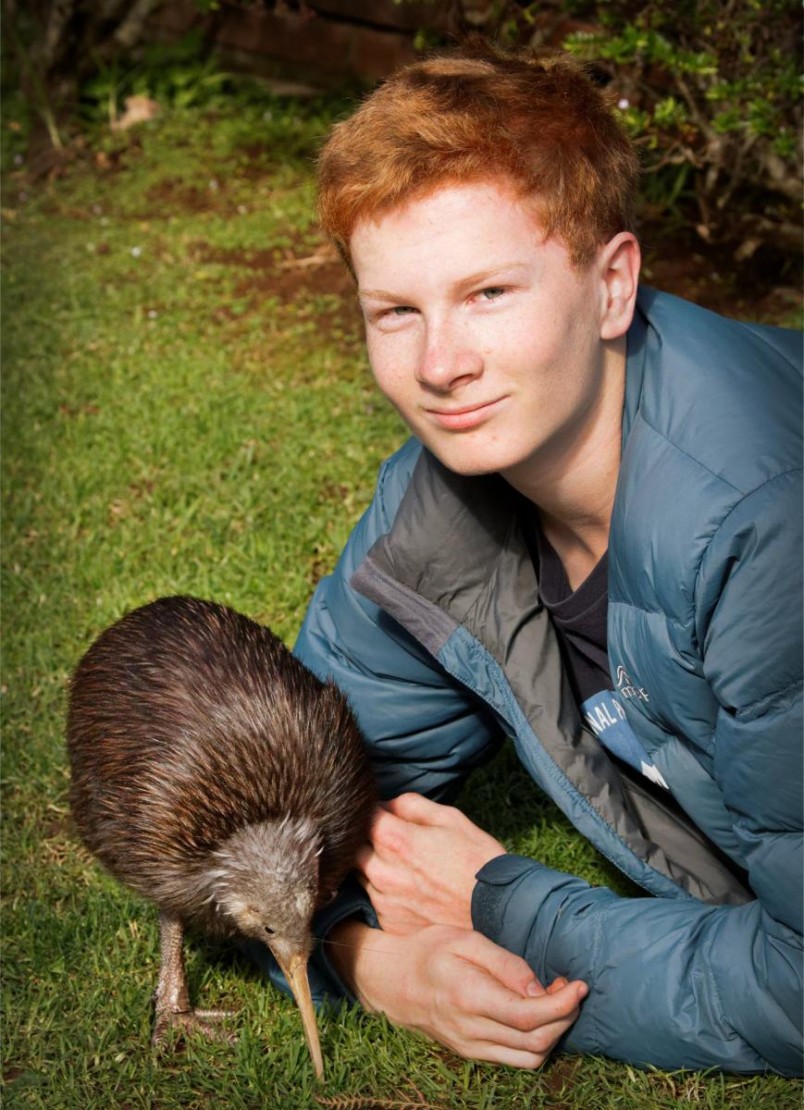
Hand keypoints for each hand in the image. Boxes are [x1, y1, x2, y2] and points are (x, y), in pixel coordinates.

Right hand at [326, 920, 587, 1068]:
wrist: (392, 981)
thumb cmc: (430, 951)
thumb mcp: (465, 940)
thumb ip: (505, 964)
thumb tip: (541, 989)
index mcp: (469, 997)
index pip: (528, 1016)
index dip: (562, 1005)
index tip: (580, 985)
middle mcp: (472, 1030)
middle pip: (536, 1041)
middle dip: (565, 1017)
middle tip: (571, 988)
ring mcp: (471, 1048)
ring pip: (530, 1058)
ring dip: (554, 1033)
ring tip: (557, 1002)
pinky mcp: (472, 1053)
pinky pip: (515, 1059)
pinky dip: (536, 1042)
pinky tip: (537, 1015)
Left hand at [357, 793, 504, 933]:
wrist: (497, 911)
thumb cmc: (477, 860)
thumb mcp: (451, 818)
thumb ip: (412, 805)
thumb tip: (388, 804)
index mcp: (396, 841)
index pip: (362, 817)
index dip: (371, 811)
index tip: (383, 813)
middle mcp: (382, 871)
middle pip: (352, 847)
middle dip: (364, 838)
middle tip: (388, 838)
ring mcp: (384, 900)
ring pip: (360, 874)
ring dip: (372, 865)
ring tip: (401, 865)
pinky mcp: (390, 922)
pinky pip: (373, 899)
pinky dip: (383, 891)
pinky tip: (407, 889)